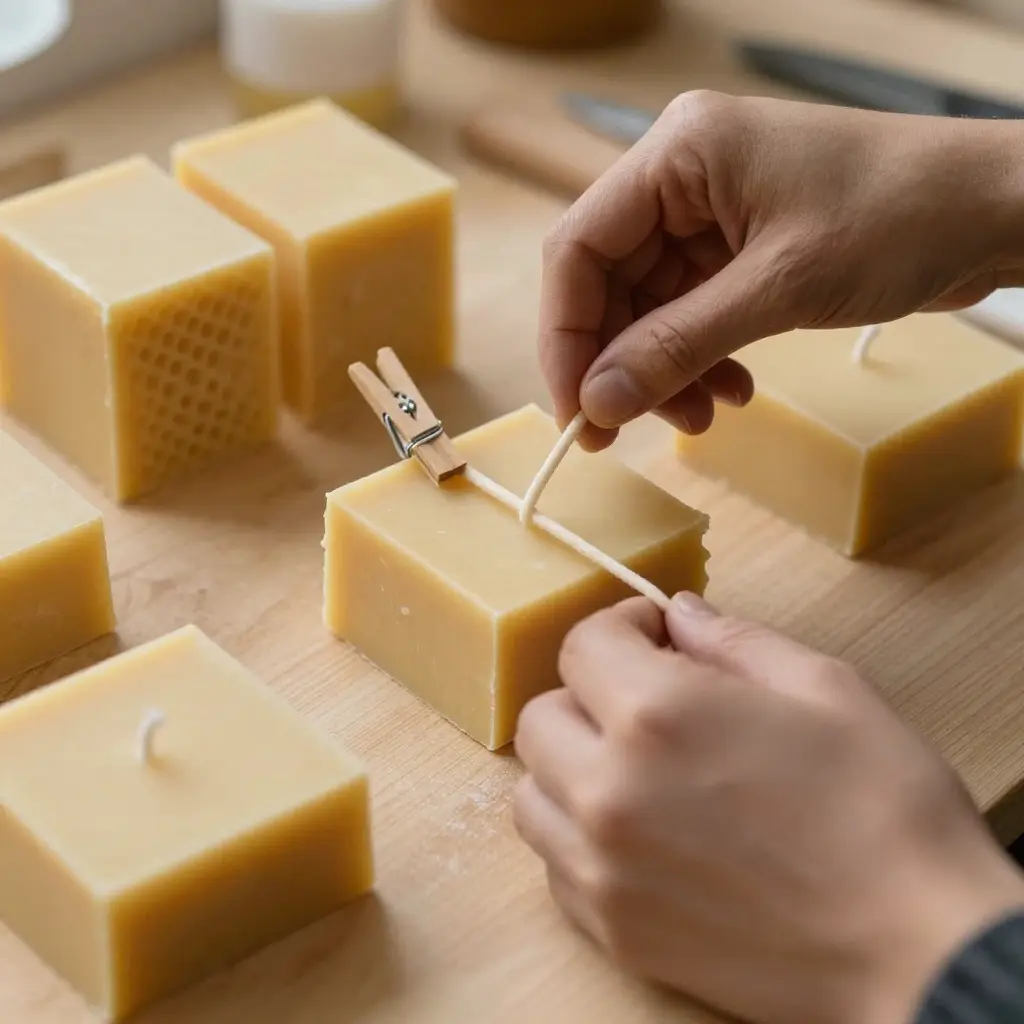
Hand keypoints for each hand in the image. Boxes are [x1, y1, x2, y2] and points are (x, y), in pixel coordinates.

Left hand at [514, 595, 1023, 1023]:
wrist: (918, 950)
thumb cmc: (883, 808)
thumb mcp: (823, 687)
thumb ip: (733, 640)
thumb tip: (678, 615)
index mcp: (656, 714)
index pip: (582, 644)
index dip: (621, 627)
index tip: (654, 637)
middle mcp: (608, 790)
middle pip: (541, 717)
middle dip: (588, 695)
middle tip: (646, 702)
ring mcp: (601, 868)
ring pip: (532, 794)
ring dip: (572, 768)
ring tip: (634, 771)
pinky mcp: (612, 930)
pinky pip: (556, 865)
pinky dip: (581, 838)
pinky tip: (642, 836)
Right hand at [538, 92, 1023, 450]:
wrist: (997, 208)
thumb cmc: (902, 216)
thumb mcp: (780, 287)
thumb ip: (679, 346)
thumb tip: (599, 401)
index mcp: (678, 154)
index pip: (579, 249)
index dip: (567, 336)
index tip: (578, 408)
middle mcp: (683, 178)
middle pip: (609, 284)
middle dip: (620, 363)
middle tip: (624, 432)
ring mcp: (711, 214)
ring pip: (649, 308)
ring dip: (664, 371)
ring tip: (702, 417)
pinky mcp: (740, 248)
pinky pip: (691, 314)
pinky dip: (700, 360)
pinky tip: (732, 390)